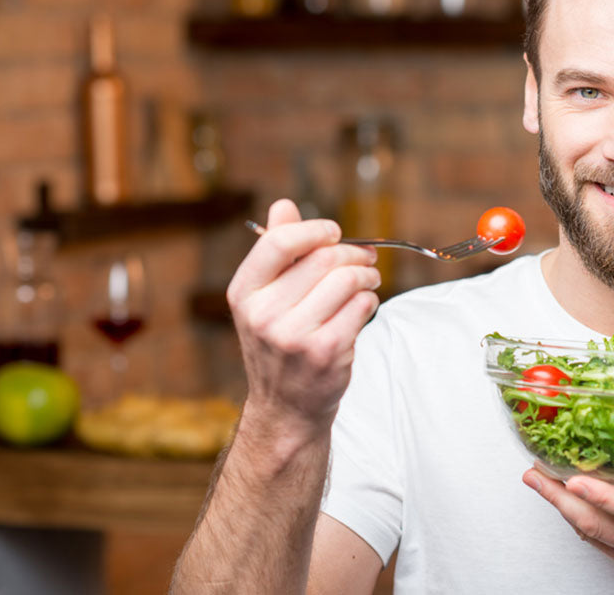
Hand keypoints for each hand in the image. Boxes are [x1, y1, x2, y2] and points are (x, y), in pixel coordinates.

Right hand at [226, 199, 380, 439]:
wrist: (286, 407)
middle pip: (323, 258)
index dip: (314, 230)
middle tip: (366, 259)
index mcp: (244, 293)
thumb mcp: (265, 299)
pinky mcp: (325, 352)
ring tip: (369, 280)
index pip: (279, 241)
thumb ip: (276, 250)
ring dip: (367, 275)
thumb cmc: (280, 344)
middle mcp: (263, 314)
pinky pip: (361, 305)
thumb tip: (284, 205)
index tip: (334, 232)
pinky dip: (369, 300)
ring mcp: (293, 336)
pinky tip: (362, 307)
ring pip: (347, 280)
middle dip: (353, 253)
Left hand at [523, 424, 613, 594]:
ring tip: (539, 483)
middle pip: (601, 528)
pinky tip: (566, 507)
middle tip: (535, 474)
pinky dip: (581, 527)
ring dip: (563, 512)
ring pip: (594, 540)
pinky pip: (601, 550)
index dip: (605, 499)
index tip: (574, 480)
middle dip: (562, 500)